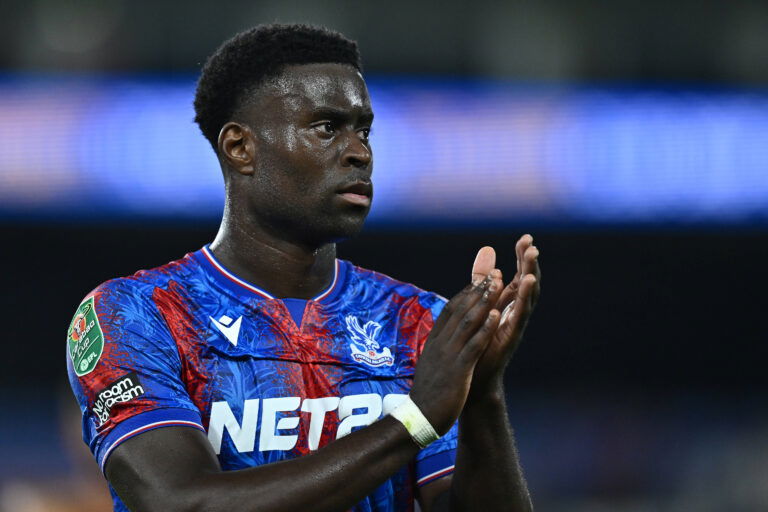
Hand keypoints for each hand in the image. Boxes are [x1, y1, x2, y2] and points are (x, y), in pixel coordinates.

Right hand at [410, 274, 503, 434]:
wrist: (418, 419)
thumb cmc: (427, 394)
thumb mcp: (431, 364)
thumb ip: (438, 348)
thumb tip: (442, 337)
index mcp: (434, 341)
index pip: (450, 310)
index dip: (466, 293)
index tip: (480, 280)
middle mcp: (440, 343)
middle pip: (460, 309)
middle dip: (479, 290)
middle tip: (494, 273)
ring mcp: (448, 355)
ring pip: (468, 321)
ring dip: (484, 301)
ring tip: (498, 284)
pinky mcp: (458, 369)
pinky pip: (473, 344)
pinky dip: (485, 328)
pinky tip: (497, 315)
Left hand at [468, 234, 540, 400]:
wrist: (474, 379)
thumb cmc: (475, 342)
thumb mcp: (478, 303)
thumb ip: (481, 279)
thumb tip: (487, 250)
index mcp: (507, 304)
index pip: (518, 275)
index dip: (522, 257)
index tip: (525, 238)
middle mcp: (515, 312)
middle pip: (527, 282)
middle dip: (530, 262)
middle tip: (531, 243)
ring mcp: (516, 324)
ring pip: (528, 296)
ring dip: (530, 275)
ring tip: (532, 257)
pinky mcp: (511, 335)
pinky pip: (520, 313)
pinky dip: (524, 297)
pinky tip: (525, 282)